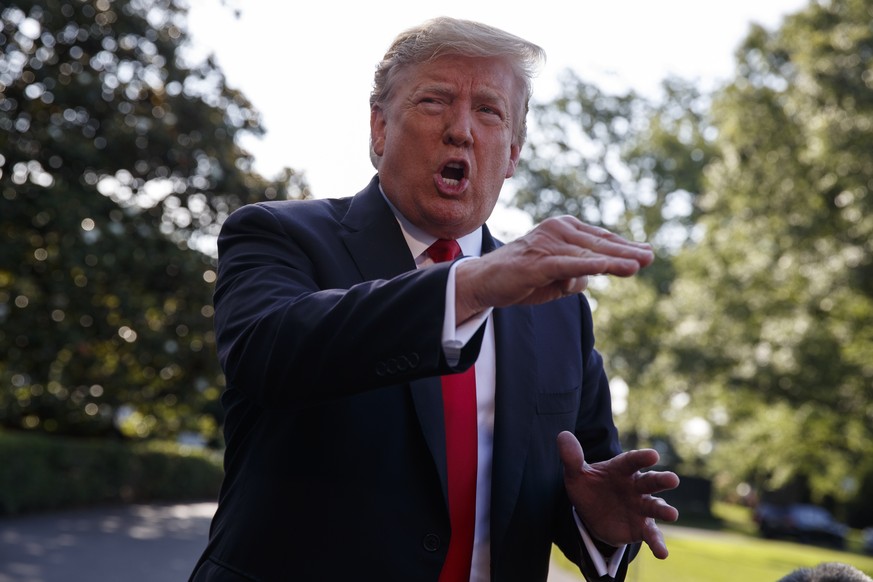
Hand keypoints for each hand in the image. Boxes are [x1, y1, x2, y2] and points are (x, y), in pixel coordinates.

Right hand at [454, 216, 652, 321]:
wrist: (484, 282)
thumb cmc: (521, 278)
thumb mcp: (557, 277)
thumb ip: (577, 275)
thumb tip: (593, 276)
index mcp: (563, 230)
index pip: (600, 239)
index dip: (624, 246)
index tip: (645, 253)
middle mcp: (557, 231)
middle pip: (599, 243)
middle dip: (627, 252)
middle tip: (650, 257)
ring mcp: (547, 245)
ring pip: (588, 253)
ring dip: (614, 260)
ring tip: (637, 265)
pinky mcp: (538, 262)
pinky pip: (568, 264)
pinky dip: (588, 265)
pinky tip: (606, 268)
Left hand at [557, 431, 679, 558]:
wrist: (592, 515)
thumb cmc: (589, 488)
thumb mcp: (576, 475)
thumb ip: (572, 458)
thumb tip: (562, 435)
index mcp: (621, 469)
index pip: (631, 461)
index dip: (642, 458)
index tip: (653, 455)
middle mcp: (636, 486)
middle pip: (650, 481)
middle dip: (661, 480)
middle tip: (672, 479)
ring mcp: (641, 507)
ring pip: (655, 507)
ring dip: (664, 510)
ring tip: (672, 514)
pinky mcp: (642, 527)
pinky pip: (651, 535)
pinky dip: (658, 543)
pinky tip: (662, 553)